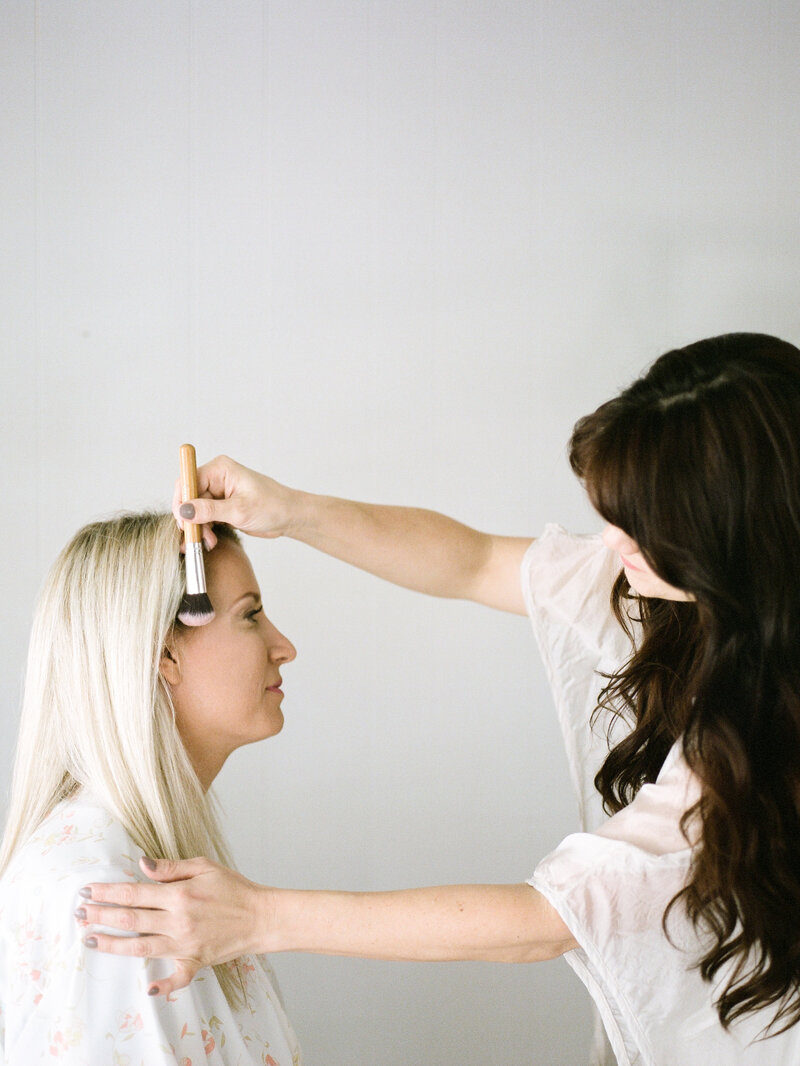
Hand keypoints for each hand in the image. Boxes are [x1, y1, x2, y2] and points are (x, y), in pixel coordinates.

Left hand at [76, 856, 272, 997]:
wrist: (261, 916)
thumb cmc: (234, 887)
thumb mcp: (204, 866)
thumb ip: (171, 867)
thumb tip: (142, 864)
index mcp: (180, 894)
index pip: (134, 893)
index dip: (108, 892)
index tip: (89, 890)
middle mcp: (178, 921)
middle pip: (131, 920)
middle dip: (101, 916)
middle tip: (79, 913)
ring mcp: (186, 944)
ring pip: (141, 948)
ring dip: (113, 944)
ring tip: (91, 939)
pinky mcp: (196, 961)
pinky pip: (177, 978)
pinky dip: (163, 985)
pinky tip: (147, 988)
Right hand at [172, 454, 300, 548]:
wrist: (290, 517)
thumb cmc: (273, 506)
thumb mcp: (239, 511)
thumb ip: (209, 510)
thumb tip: (184, 510)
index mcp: (220, 469)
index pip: (188, 481)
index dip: (182, 501)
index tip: (183, 522)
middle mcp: (216, 477)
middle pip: (189, 497)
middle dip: (191, 519)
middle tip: (197, 537)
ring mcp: (218, 492)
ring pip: (195, 510)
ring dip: (199, 527)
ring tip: (209, 541)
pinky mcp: (222, 506)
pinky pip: (204, 517)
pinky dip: (205, 529)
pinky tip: (211, 540)